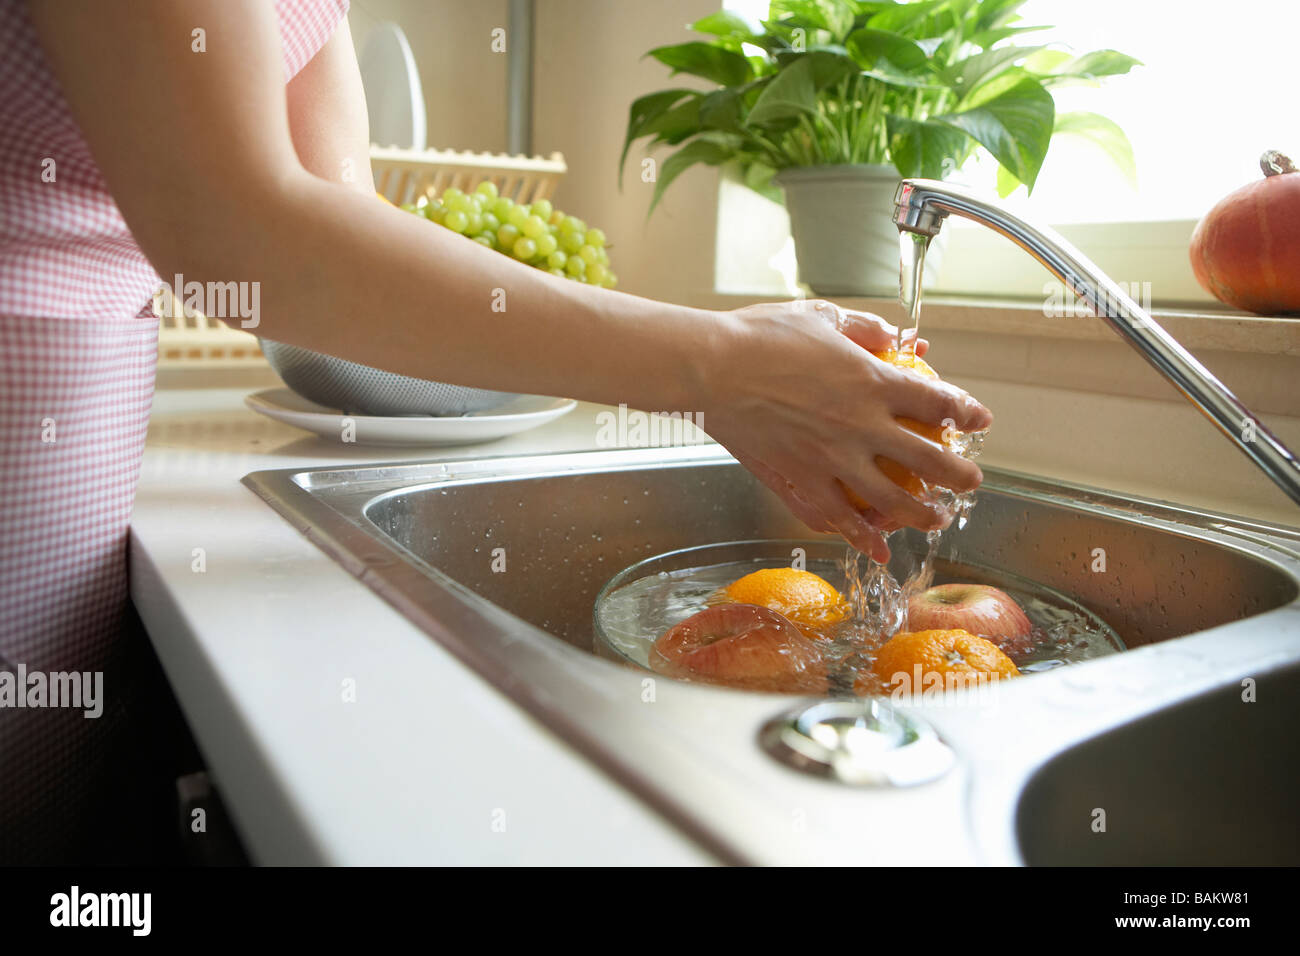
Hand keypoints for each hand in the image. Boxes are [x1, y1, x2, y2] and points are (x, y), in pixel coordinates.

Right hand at [700, 300, 992, 560]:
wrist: (713, 369)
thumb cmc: (760, 337)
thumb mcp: (820, 317)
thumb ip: (862, 328)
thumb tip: (892, 336)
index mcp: (873, 382)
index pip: (938, 401)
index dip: (967, 412)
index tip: (980, 419)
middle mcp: (862, 426)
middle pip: (930, 460)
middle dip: (961, 475)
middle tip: (971, 481)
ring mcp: (832, 459)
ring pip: (893, 501)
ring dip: (923, 513)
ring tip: (937, 517)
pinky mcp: (801, 481)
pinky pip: (839, 518)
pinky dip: (862, 538)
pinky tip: (877, 548)